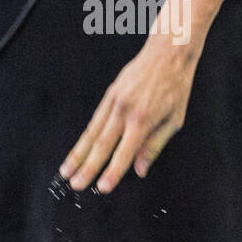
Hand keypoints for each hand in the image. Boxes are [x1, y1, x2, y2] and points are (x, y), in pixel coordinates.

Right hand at [60, 38, 195, 192]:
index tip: (102, 188)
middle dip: (87, 167)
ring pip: (92, 133)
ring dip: (78, 154)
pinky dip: (84, 137)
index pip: (124, 152)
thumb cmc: (175, 87)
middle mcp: (124, 111)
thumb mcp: (175, 119)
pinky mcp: (109, 95)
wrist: (167, 54)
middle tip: (75, 185)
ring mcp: (113, 102)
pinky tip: (77, 149)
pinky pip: (94, 120)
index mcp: (143, 119)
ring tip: (66, 171)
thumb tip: (140, 170)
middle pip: (102, 145)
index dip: (112, 172)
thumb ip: (155, 145)